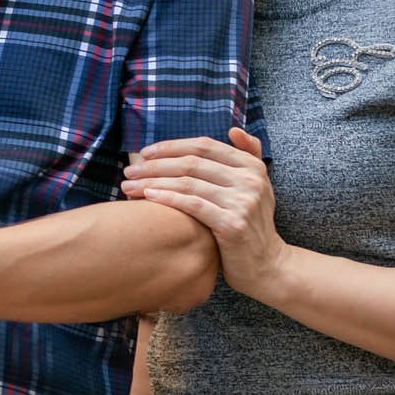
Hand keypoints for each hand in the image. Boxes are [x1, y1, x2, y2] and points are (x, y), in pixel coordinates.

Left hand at [124, 127, 287, 296]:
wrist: (266, 265)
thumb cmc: (252, 223)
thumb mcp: (257, 186)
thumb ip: (247, 156)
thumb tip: (233, 129)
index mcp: (252, 166)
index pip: (204, 146)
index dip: (171, 146)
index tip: (145, 153)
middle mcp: (250, 180)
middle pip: (192, 163)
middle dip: (155, 165)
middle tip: (129, 171)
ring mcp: (243, 202)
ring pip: (187, 183)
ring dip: (152, 182)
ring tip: (128, 187)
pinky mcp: (233, 224)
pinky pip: (192, 205)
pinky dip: (167, 198)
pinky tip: (147, 198)